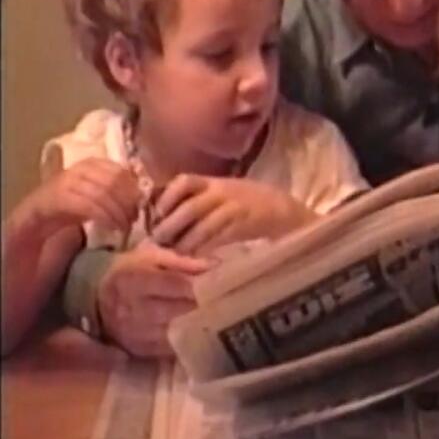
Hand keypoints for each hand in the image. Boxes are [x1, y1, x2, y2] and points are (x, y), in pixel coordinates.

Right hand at [18, 158, 140, 238]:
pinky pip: (85, 204)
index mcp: (89, 164)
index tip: (140, 206)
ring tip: (123, 226)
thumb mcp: (95, 197)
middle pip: (112, 180)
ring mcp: (64, 182)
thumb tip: (141, 197)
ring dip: (117, 212)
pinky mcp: (54, 199)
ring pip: (101, 192)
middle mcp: (77, 168)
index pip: (119, 170)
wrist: (33, 223)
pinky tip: (110, 227)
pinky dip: (102, 216)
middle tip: (133, 219)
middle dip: (127, 202)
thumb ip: (114, 192)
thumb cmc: (69, 211)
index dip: (133, 189)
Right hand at [97, 239, 213, 357]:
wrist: (95, 297)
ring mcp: (133, 333)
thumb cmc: (131, 271)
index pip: (174, 284)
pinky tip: (203, 332)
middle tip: (231, 303)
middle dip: (204, 307)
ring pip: (175, 332)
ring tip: (222, 318)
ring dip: (199, 326)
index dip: (200, 285)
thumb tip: (214, 267)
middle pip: (177, 311)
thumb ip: (182, 262)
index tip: (224, 284)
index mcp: (133, 279)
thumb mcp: (151, 257)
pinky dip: (187, 340)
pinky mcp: (138, 350)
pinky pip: (169, 348)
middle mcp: (131, 309)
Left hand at [150, 174, 313, 255]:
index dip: (166, 198)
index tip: (155, 214)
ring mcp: (234, 208)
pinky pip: (219, 237)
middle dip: (170, 226)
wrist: (283, 209)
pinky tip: (198, 256)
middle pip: (189, 207)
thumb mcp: (223, 192)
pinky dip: (205, 248)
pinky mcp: (245, 225)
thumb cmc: (248, 202)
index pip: (184, 182)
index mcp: (214, 182)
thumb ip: (199, 199)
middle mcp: (222, 192)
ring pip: (202, 225)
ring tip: (176, 253)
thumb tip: (165, 214)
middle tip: (158, 241)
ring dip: (186, 242)